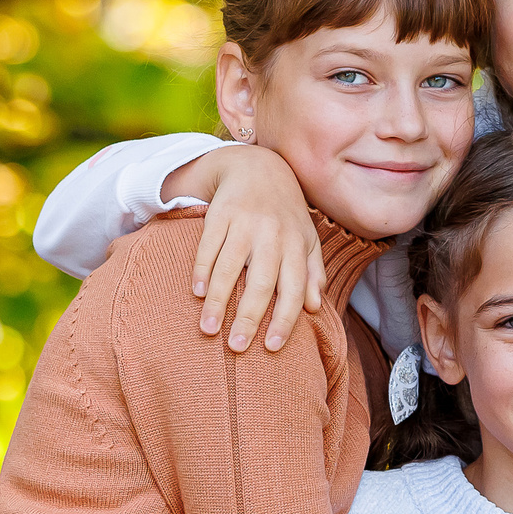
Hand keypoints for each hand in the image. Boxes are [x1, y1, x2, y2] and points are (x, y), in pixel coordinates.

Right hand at [176, 144, 326, 352]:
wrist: (258, 167)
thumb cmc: (286, 214)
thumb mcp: (307, 240)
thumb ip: (313, 273)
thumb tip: (315, 308)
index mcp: (296, 246)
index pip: (294, 289)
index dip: (284, 319)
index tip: (272, 347)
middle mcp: (273, 236)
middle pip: (261, 283)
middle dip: (249, 317)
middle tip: (237, 347)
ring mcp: (245, 223)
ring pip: (230, 267)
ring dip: (218, 300)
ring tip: (209, 329)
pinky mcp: (220, 214)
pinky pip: (209, 246)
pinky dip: (202, 270)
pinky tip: (197, 294)